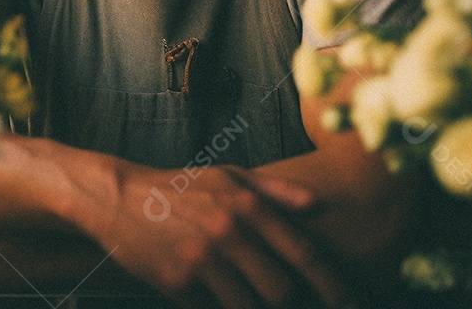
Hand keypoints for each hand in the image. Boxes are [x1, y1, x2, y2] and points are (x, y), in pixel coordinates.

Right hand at [96, 161, 352, 308]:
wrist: (120, 196)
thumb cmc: (180, 187)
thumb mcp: (227, 175)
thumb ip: (275, 189)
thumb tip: (317, 204)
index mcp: (246, 203)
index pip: (305, 254)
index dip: (335, 288)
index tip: (351, 306)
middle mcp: (228, 229)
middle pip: (283, 291)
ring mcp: (202, 258)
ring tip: (262, 304)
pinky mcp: (177, 283)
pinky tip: (228, 305)